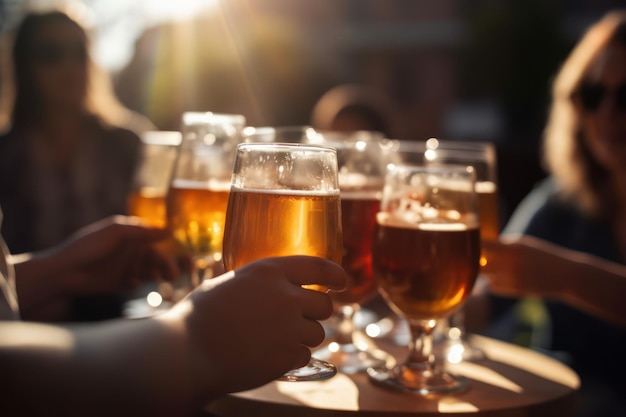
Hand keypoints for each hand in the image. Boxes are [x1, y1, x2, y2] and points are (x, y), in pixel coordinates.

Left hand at [47, 215, 189, 294]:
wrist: (62, 273)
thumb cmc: (87, 247)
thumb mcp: (116, 232)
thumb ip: (142, 230)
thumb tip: (169, 230)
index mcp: (129, 234)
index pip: (155, 239)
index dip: (169, 247)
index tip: (181, 255)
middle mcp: (128, 250)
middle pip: (155, 257)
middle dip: (165, 265)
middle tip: (172, 274)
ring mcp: (123, 266)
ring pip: (148, 270)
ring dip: (154, 274)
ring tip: (154, 278)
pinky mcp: (117, 283)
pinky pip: (135, 282)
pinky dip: (137, 282)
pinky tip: (132, 283)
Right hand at [169, 256, 346, 395]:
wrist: (186, 353)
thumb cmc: (198, 316)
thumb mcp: (230, 282)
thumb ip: (258, 282)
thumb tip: (271, 285)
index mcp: (270, 271)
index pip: (319, 267)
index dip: (336, 275)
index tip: (342, 282)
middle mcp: (286, 297)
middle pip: (324, 305)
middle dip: (316, 312)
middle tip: (299, 318)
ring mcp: (289, 328)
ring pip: (317, 333)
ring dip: (303, 337)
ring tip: (275, 339)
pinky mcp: (286, 356)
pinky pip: (304, 355)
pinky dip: (292, 357)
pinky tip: (269, 355)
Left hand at [481, 235, 560, 296]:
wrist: (567, 275)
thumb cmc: (543, 256)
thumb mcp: (524, 245)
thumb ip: (503, 245)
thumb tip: (480, 246)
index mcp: (513, 245)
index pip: (483, 243)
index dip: (473, 244)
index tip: (468, 244)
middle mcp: (510, 261)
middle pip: (478, 261)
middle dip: (474, 260)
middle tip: (476, 258)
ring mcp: (511, 277)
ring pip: (483, 275)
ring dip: (485, 272)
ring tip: (497, 269)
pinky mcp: (513, 290)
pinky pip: (492, 286)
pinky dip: (494, 283)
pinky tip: (505, 279)